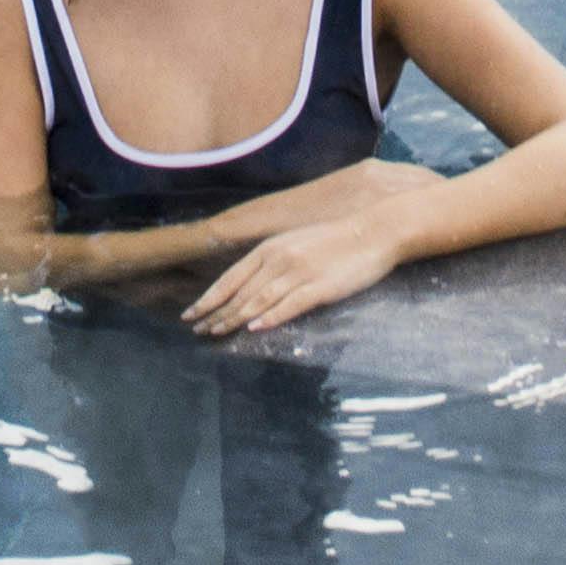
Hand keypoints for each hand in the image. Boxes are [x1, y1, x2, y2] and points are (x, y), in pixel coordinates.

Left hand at [179, 163, 443, 336]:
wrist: (374, 231)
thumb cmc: (335, 239)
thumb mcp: (297, 243)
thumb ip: (274, 262)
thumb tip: (251, 285)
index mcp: (272, 247)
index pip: (231, 277)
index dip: (210, 297)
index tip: (191, 314)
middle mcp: (280, 258)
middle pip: (240, 292)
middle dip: (216, 313)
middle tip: (197, 331)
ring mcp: (299, 272)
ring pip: (259, 300)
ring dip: (235, 318)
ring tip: (216, 333)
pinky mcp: (320, 286)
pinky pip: (290, 304)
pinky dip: (270, 317)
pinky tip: (255, 328)